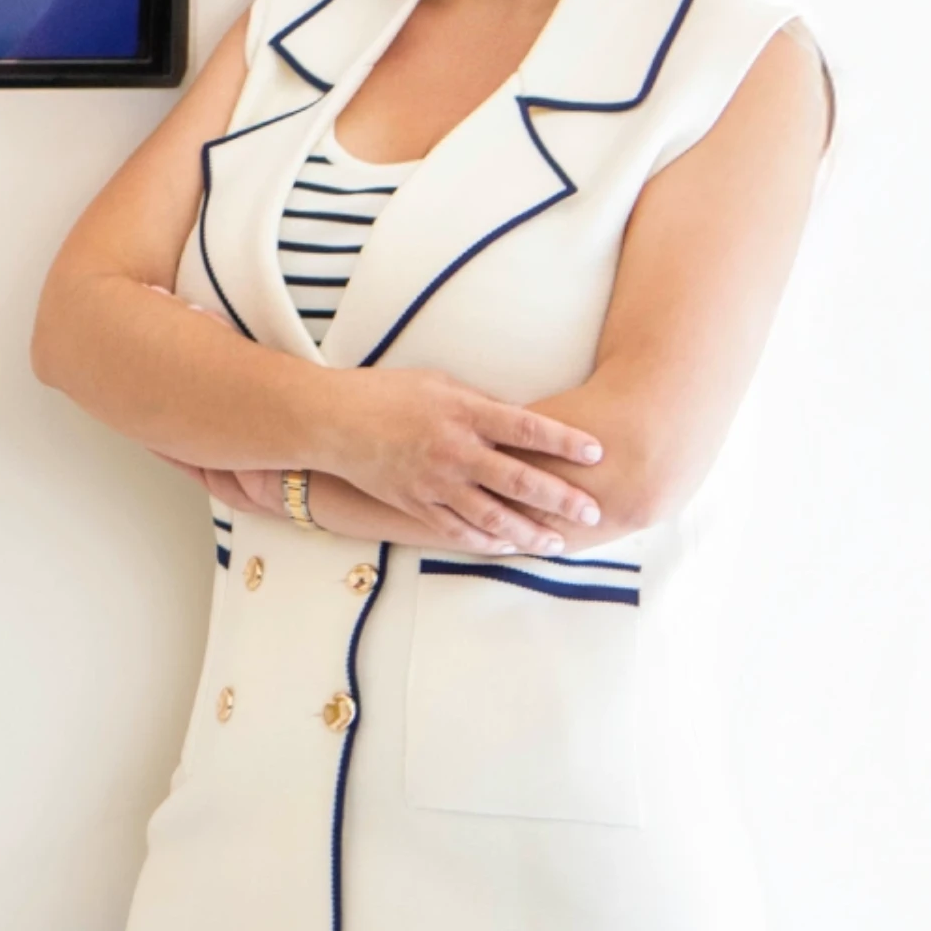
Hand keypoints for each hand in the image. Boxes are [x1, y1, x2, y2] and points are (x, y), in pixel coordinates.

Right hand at [320, 366, 604, 555]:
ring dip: (529, 532)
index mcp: (464, 412)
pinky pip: (456, 530)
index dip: (565, 442)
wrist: (333, 421)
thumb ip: (481, 404)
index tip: (597, 452)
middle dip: (560, 497)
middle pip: (518, 479)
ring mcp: (434, 482)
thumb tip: (521, 420)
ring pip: (492, 515)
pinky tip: (508, 547)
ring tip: (557, 543)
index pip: (527, 428)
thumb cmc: (387, 393)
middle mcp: (453, 450)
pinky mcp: (415, 504)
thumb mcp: (440, 383)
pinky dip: (485, 541)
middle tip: (592, 510)